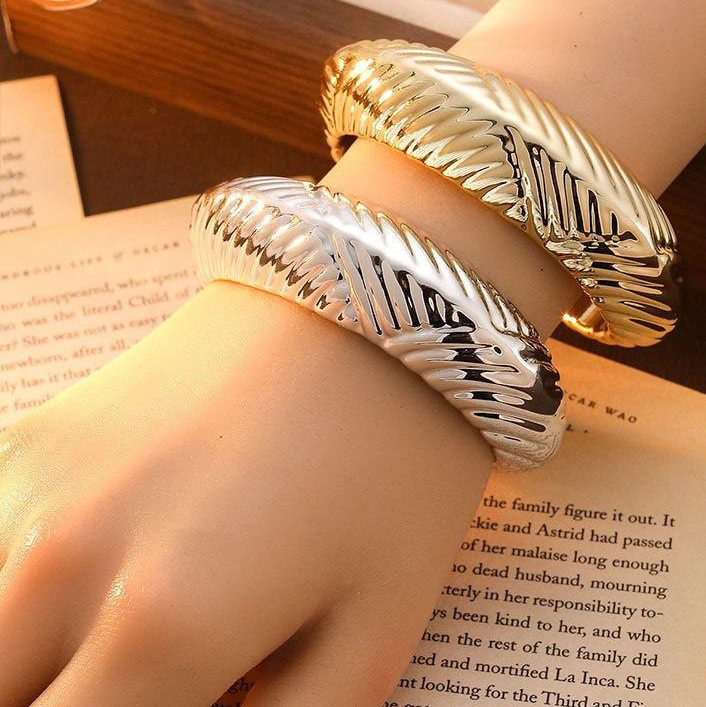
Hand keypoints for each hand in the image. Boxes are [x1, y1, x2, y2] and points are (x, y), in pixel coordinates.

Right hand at [0, 281, 491, 705]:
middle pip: (2, 699)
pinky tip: (117, 563)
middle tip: (152, 675)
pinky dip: (31, 596)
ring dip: (44, 659)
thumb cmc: (393, 464)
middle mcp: (60, 560)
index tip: (170, 700)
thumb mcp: (372, 636)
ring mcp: (27, 486)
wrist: (362, 310)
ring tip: (134, 627)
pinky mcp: (29, 438)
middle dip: (76, 700)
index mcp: (161, 628)